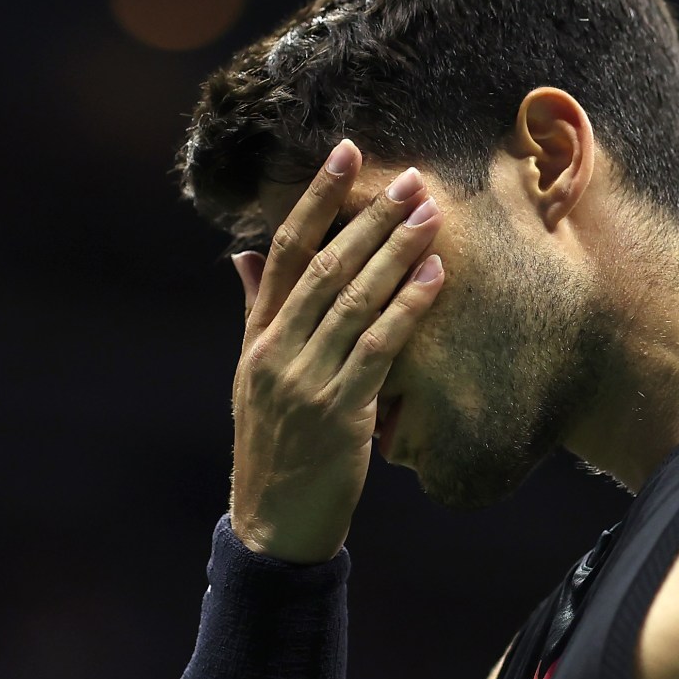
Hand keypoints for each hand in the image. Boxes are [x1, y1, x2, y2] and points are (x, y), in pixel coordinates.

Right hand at [226, 138, 446, 562]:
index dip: (316, 199)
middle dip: (369, 217)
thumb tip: (245, 255)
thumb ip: (255, 312)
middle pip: (324, 267)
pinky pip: (378, 349)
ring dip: (395, 253)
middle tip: (410, 178)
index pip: (284, 252)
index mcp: (257, 337)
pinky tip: (434, 278)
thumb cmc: (274, 445)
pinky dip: (407, 309)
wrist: (274, 523)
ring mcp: (306, 381)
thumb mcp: (252, 376)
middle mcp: (276, 351)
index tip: (345, 154)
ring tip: (430, 215)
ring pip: (353, 301)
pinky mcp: (339, 413)